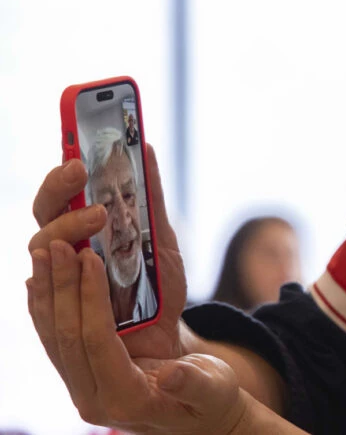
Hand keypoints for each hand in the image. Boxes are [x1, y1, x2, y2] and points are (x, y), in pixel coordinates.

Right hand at [28, 145, 187, 364]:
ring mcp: (59, 279)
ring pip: (42, 247)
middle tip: (85, 178)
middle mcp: (63, 250)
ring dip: (67, 227)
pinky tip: (76, 261)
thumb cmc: (157, 286)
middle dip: (60, 193)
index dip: (62, 173)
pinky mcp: (59, 312)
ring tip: (98, 217)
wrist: (163, 339)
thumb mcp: (161, 238)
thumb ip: (151, 198)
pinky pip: (44, 292)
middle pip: (44, 214)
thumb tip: (145, 147)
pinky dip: (55, 274)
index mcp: (81, 228)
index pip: (60, 193)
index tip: (79, 156)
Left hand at [28, 243, 246, 433]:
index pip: (98, 343)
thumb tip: (172, 375)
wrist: (198, 416)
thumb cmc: (210, 400)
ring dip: (48, 291)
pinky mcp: (80, 373)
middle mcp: (94, 398)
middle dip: (62, 287)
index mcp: (126, 401)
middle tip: (61, 244)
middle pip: (67, 336)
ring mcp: (82, 387)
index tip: (91, 259)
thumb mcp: (213, 392)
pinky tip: (42, 278)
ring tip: (47, 250)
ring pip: (52, 336)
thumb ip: (194, 385)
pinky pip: (55, 337)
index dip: (92, 300)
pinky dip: (46, 305)